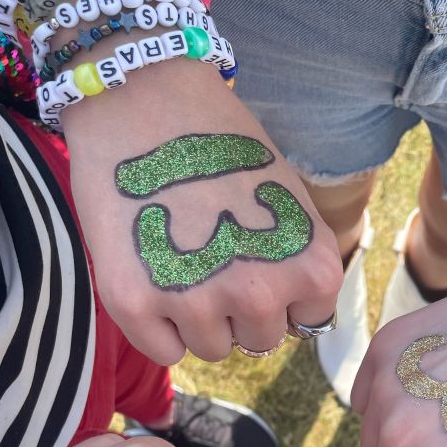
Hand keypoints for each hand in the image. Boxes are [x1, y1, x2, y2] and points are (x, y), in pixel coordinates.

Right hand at [65, 61, 342, 364]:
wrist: (142, 94)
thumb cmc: (221, 142)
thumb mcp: (289, 200)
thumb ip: (299, 263)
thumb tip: (291, 321)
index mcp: (310, 267)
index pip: (307, 320)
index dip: (282, 294)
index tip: (258, 258)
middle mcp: (260, 294)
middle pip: (258, 340)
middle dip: (239, 309)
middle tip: (212, 254)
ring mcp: (196, 302)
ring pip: (211, 348)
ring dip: (197, 318)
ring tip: (180, 256)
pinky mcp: (135, 305)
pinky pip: (164, 351)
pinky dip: (157, 326)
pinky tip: (152, 274)